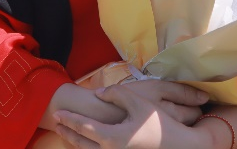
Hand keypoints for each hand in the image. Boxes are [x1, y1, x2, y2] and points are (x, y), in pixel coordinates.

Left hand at [54, 85, 221, 148]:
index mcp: (112, 138)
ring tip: (66, 132)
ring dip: (75, 142)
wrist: (180, 146)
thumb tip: (99, 93)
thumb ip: (117, 93)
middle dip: (68, 132)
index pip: (84, 128)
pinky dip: (88, 148)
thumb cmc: (159, 124)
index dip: (69, 119)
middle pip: (81, 143)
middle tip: (56, 122)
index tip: (57, 113)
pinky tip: (86, 142)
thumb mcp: (139, 102)